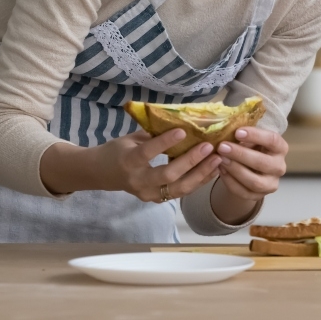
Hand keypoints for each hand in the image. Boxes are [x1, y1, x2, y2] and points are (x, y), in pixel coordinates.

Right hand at [89, 129, 221, 202]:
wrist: (102, 174)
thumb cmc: (118, 150)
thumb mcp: (131, 138)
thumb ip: (153, 133)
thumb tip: (181, 120)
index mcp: (129, 161)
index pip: (148, 153)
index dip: (165, 142)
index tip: (183, 131)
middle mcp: (139, 181)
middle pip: (168, 175)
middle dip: (191, 162)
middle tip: (209, 147)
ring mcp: (149, 194)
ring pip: (179, 188)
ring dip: (201, 174)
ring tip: (218, 159)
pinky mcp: (158, 200)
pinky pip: (181, 192)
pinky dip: (198, 181)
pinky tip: (213, 170)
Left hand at [215, 127, 287, 201]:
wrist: (251, 170)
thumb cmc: (251, 148)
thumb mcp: (251, 139)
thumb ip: (244, 136)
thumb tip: (226, 129)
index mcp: (280, 148)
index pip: (273, 140)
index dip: (256, 136)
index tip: (237, 132)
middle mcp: (279, 167)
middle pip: (262, 163)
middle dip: (240, 154)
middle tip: (223, 147)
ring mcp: (270, 184)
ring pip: (254, 181)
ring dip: (235, 169)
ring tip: (220, 159)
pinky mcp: (258, 196)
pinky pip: (243, 192)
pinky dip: (230, 181)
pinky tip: (220, 170)